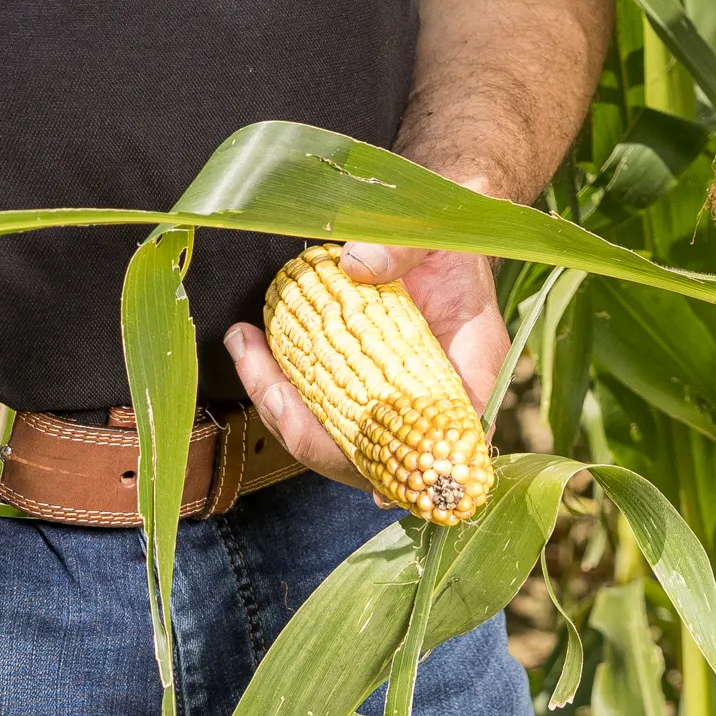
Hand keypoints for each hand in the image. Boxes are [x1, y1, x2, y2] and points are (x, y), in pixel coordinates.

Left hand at [225, 241, 507, 491]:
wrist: (441, 224)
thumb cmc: (450, 234)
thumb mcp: (436, 232)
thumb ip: (404, 249)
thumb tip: (357, 267)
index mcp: (470, 370)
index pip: (452, 443)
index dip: (417, 476)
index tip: (379, 490)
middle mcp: (429, 398)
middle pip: (375, 457)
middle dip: (312, 436)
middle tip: (270, 390)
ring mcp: (388, 396)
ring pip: (335, 437)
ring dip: (283, 410)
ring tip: (245, 350)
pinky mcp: (356, 382)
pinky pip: (317, 406)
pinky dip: (281, 387)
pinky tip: (251, 349)